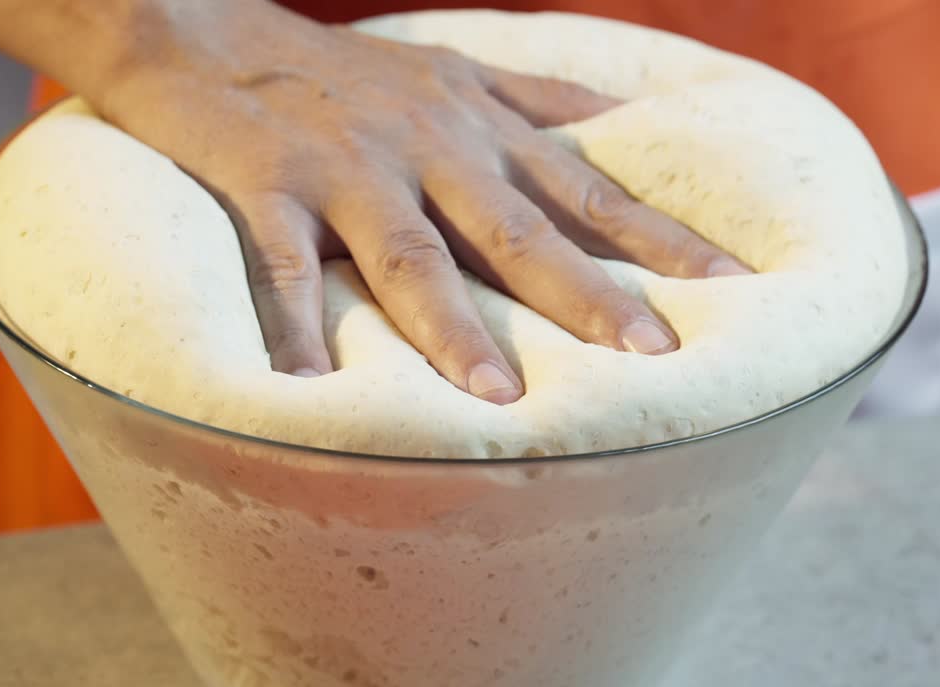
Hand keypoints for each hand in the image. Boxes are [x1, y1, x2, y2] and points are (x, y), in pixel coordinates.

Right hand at [0, 0, 749, 403]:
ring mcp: (347, 167)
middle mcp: (428, 148)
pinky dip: (295, 327)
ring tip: (499, 397)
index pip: (586, 190)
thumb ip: (537, 101)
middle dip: (587, 294)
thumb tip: (622, 121)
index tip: (732, 286)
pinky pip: (284, 266)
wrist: (207, 29)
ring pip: (411, 255)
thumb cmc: (342, 71)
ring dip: (453, 326)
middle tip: (652, 356)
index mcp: (477, 129)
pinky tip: (308, 390)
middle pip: (519, 231)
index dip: (660, 238)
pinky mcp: (265, 182)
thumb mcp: (453, 69)